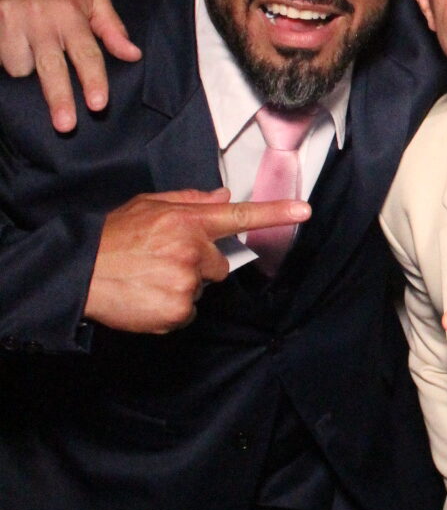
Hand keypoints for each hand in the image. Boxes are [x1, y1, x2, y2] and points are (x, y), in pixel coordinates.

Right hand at [0, 0, 140, 131]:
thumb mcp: (93, 2)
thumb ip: (113, 29)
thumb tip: (133, 55)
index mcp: (68, 14)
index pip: (85, 52)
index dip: (93, 79)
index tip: (98, 105)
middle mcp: (39, 17)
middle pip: (51, 66)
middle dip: (59, 97)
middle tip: (67, 126)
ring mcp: (9, 21)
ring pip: (19, 68)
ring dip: (27, 72)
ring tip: (31, 54)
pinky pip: (0, 60)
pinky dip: (7, 65)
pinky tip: (12, 55)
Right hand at [84, 188, 309, 332]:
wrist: (79, 273)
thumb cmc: (112, 238)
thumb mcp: (148, 206)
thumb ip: (189, 201)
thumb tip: (223, 196)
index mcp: (186, 220)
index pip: (239, 216)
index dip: (274, 213)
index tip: (304, 210)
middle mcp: (192, 250)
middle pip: (218, 264)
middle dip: (198, 264)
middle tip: (160, 261)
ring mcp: (186, 283)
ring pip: (202, 289)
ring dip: (182, 286)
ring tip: (148, 278)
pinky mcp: (177, 310)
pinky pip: (187, 313)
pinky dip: (170, 308)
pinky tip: (147, 296)